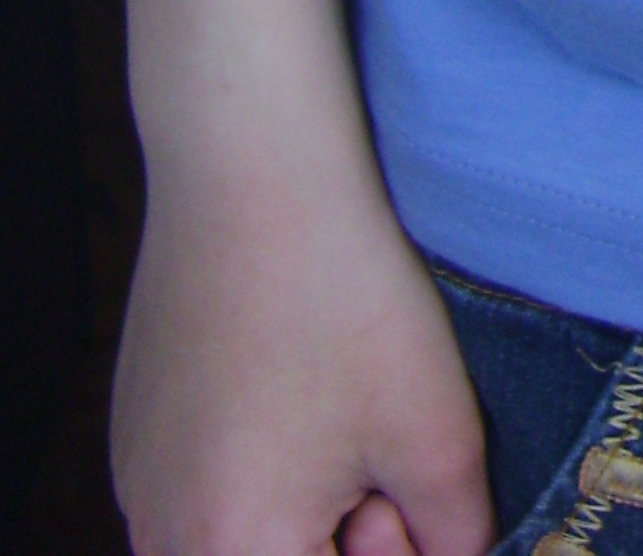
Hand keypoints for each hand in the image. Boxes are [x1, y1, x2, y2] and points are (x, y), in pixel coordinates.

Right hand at [112, 132, 494, 555]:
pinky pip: (207, 492)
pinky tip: (292, 379)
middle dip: (346, 535)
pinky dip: (261, 465)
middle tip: (377, 446)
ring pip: (245, 535)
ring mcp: (139, 488)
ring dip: (306, 504)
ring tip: (337, 407)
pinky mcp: (136, 438)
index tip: (404, 493)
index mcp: (234, 554)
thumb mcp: (437, 432)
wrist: (252, 176)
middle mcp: (164, 539)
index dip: (390, 548)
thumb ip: (454, 534)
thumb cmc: (345, 297)